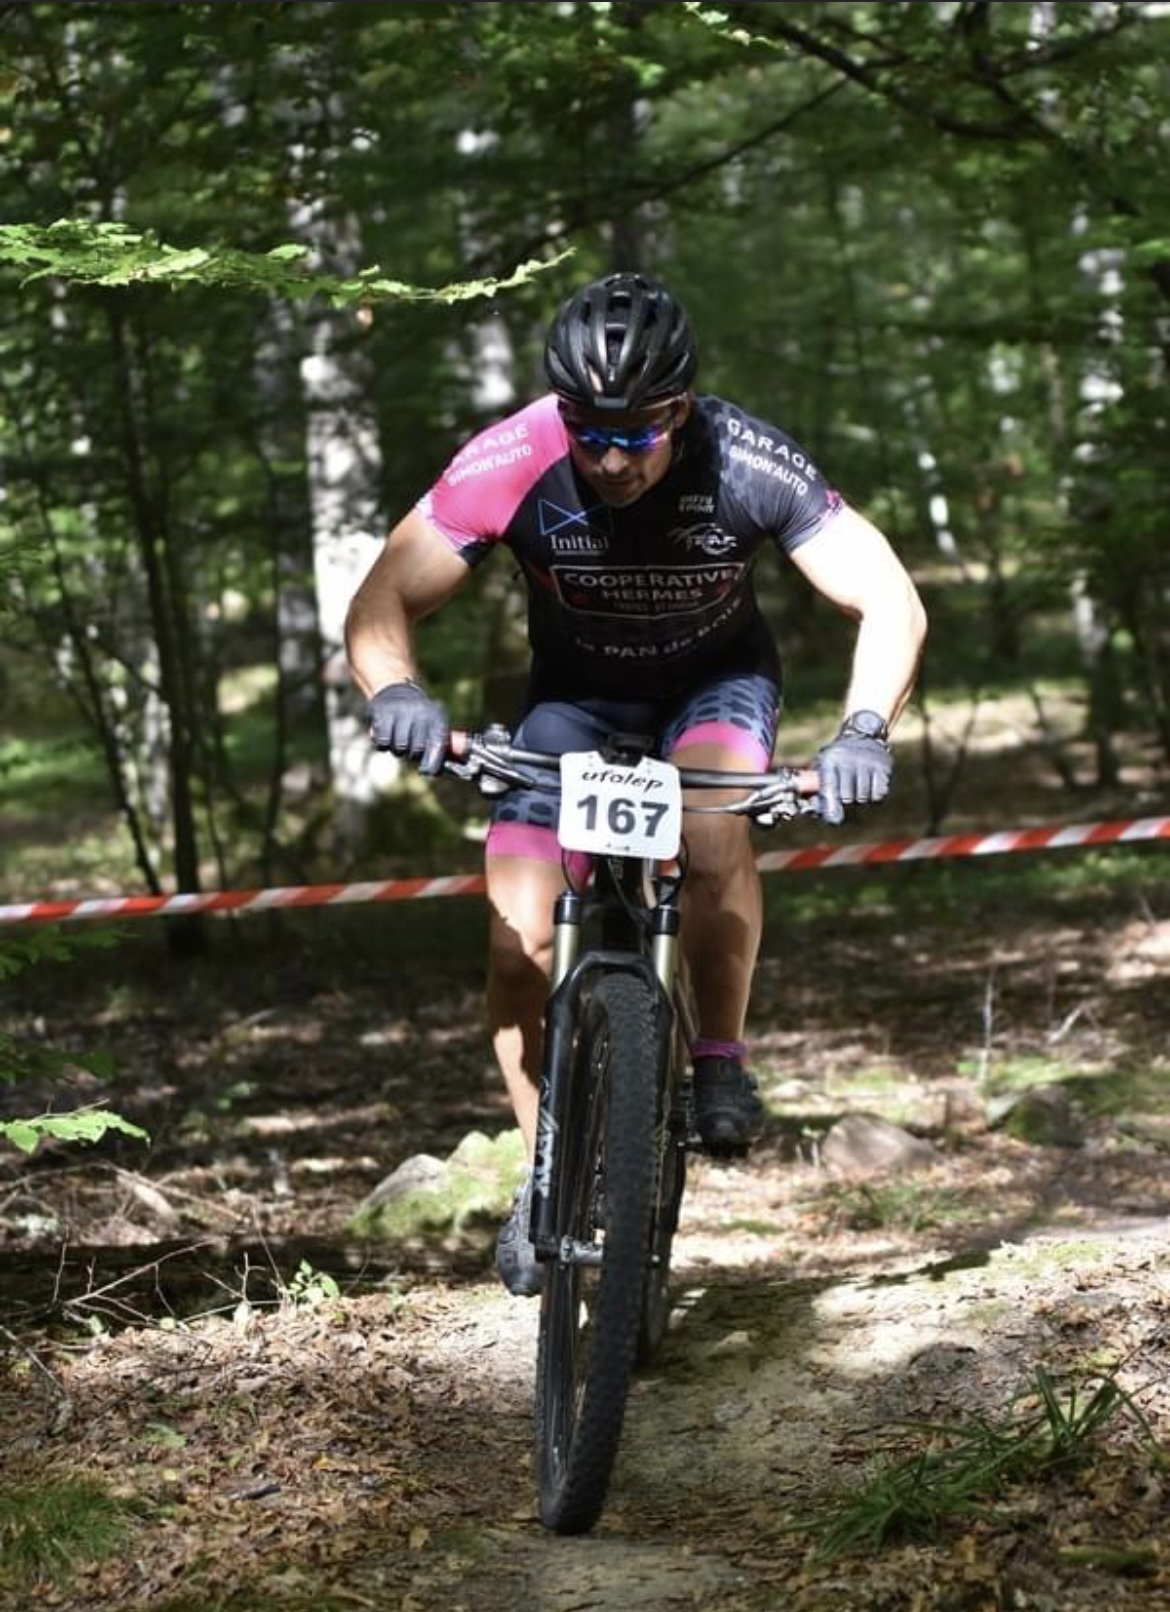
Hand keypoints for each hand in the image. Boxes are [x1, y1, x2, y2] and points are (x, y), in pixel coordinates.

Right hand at [366, 681, 448, 775]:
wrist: (396, 691)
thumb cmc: (418, 719)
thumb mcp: (434, 727)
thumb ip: (443, 748)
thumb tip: (444, 767)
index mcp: (437, 717)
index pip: (437, 744)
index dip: (433, 762)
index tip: (427, 771)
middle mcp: (420, 711)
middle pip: (416, 749)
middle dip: (412, 754)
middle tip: (410, 747)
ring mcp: (400, 710)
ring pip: (398, 747)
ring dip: (397, 750)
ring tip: (399, 739)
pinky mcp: (381, 712)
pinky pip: (382, 742)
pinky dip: (383, 745)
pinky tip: (386, 734)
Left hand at [814, 711, 892, 825]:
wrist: (862, 734)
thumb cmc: (838, 758)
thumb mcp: (823, 766)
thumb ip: (817, 789)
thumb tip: (814, 808)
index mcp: (829, 760)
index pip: (829, 789)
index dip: (831, 805)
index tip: (834, 817)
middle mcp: (848, 759)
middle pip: (847, 797)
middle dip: (846, 798)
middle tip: (847, 787)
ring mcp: (867, 761)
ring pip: (863, 797)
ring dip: (861, 796)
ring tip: (858, 782)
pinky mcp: (883, 765)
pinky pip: (879, 794)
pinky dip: (875, 794)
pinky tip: (871, 782)